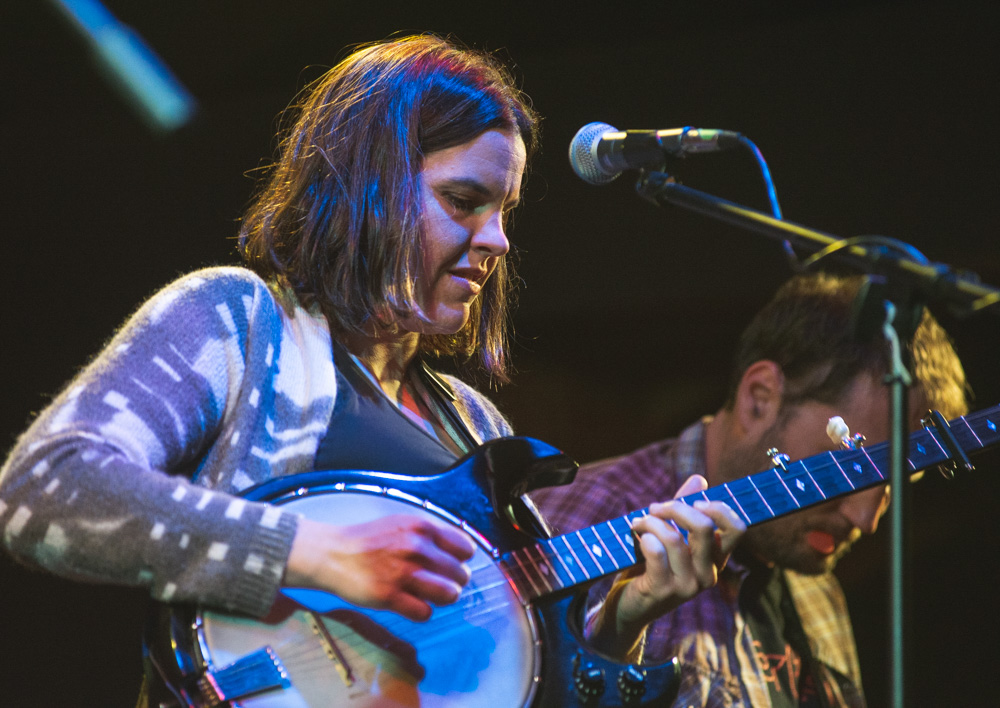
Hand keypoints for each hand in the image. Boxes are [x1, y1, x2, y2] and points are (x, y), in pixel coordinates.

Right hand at [285, 514, 476, 621]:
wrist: (332, 553)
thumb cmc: (370, 541)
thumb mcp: (403, 524)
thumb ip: (431, 535)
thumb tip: (462, 552)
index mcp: (422, 527)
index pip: (466, 548)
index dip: (461, 560)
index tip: (452, 564)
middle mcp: (416, 548)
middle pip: (461, 574)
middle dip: (454, 582)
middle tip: (438, 583)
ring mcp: (404, 572)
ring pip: (450, 594)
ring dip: (444, 598)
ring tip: (430, 595)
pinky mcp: (390, 596)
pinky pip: (425, 612)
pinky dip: (421, 611)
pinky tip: (410, 603)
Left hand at [588, 475, 745, 657]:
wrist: (629, 606)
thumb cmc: (652, 566)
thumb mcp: (670, 535)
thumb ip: (684, 509)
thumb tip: (699, 479)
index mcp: (716, 559)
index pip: (737, 529)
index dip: (719, 507)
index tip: (694, 500)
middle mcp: (708, 573)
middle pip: (704, 527)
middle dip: (675, 508)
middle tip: (654, 508)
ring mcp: (688, 585)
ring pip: (674, 538)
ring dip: (650, 522)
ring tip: (637, 522)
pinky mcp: (664, 591)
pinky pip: (656, 553)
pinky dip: (644, 537)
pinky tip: (636, 537)